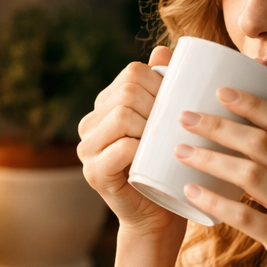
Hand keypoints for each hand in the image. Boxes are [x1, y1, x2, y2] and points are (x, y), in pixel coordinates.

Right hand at [78, 45, 186, 241]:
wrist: (159, 217)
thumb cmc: (168, 168)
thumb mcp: (168, 123)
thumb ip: (164, 86)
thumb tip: (164, 49)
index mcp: (106, 106)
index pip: (132, 74)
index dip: (160, 83)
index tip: (179, 103)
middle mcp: (90, 124)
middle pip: (127, 92)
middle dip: (158, 104)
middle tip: (175, 126)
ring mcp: (87, 149)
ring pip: (123, 115)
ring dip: (151, 126)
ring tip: (166, 142)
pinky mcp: (94, 173)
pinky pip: (121, 148)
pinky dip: (142, 148)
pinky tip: (154, 157)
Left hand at [175, 88, 266, 266]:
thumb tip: (256, 140)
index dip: (253, 104)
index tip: (221, 91)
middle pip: (262, 143)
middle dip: (220, 126)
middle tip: (186, 117)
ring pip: (250, 175)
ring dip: (211, 159)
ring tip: (181, 151)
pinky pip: (245, 217)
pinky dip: (215, 202)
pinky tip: (191, 193)